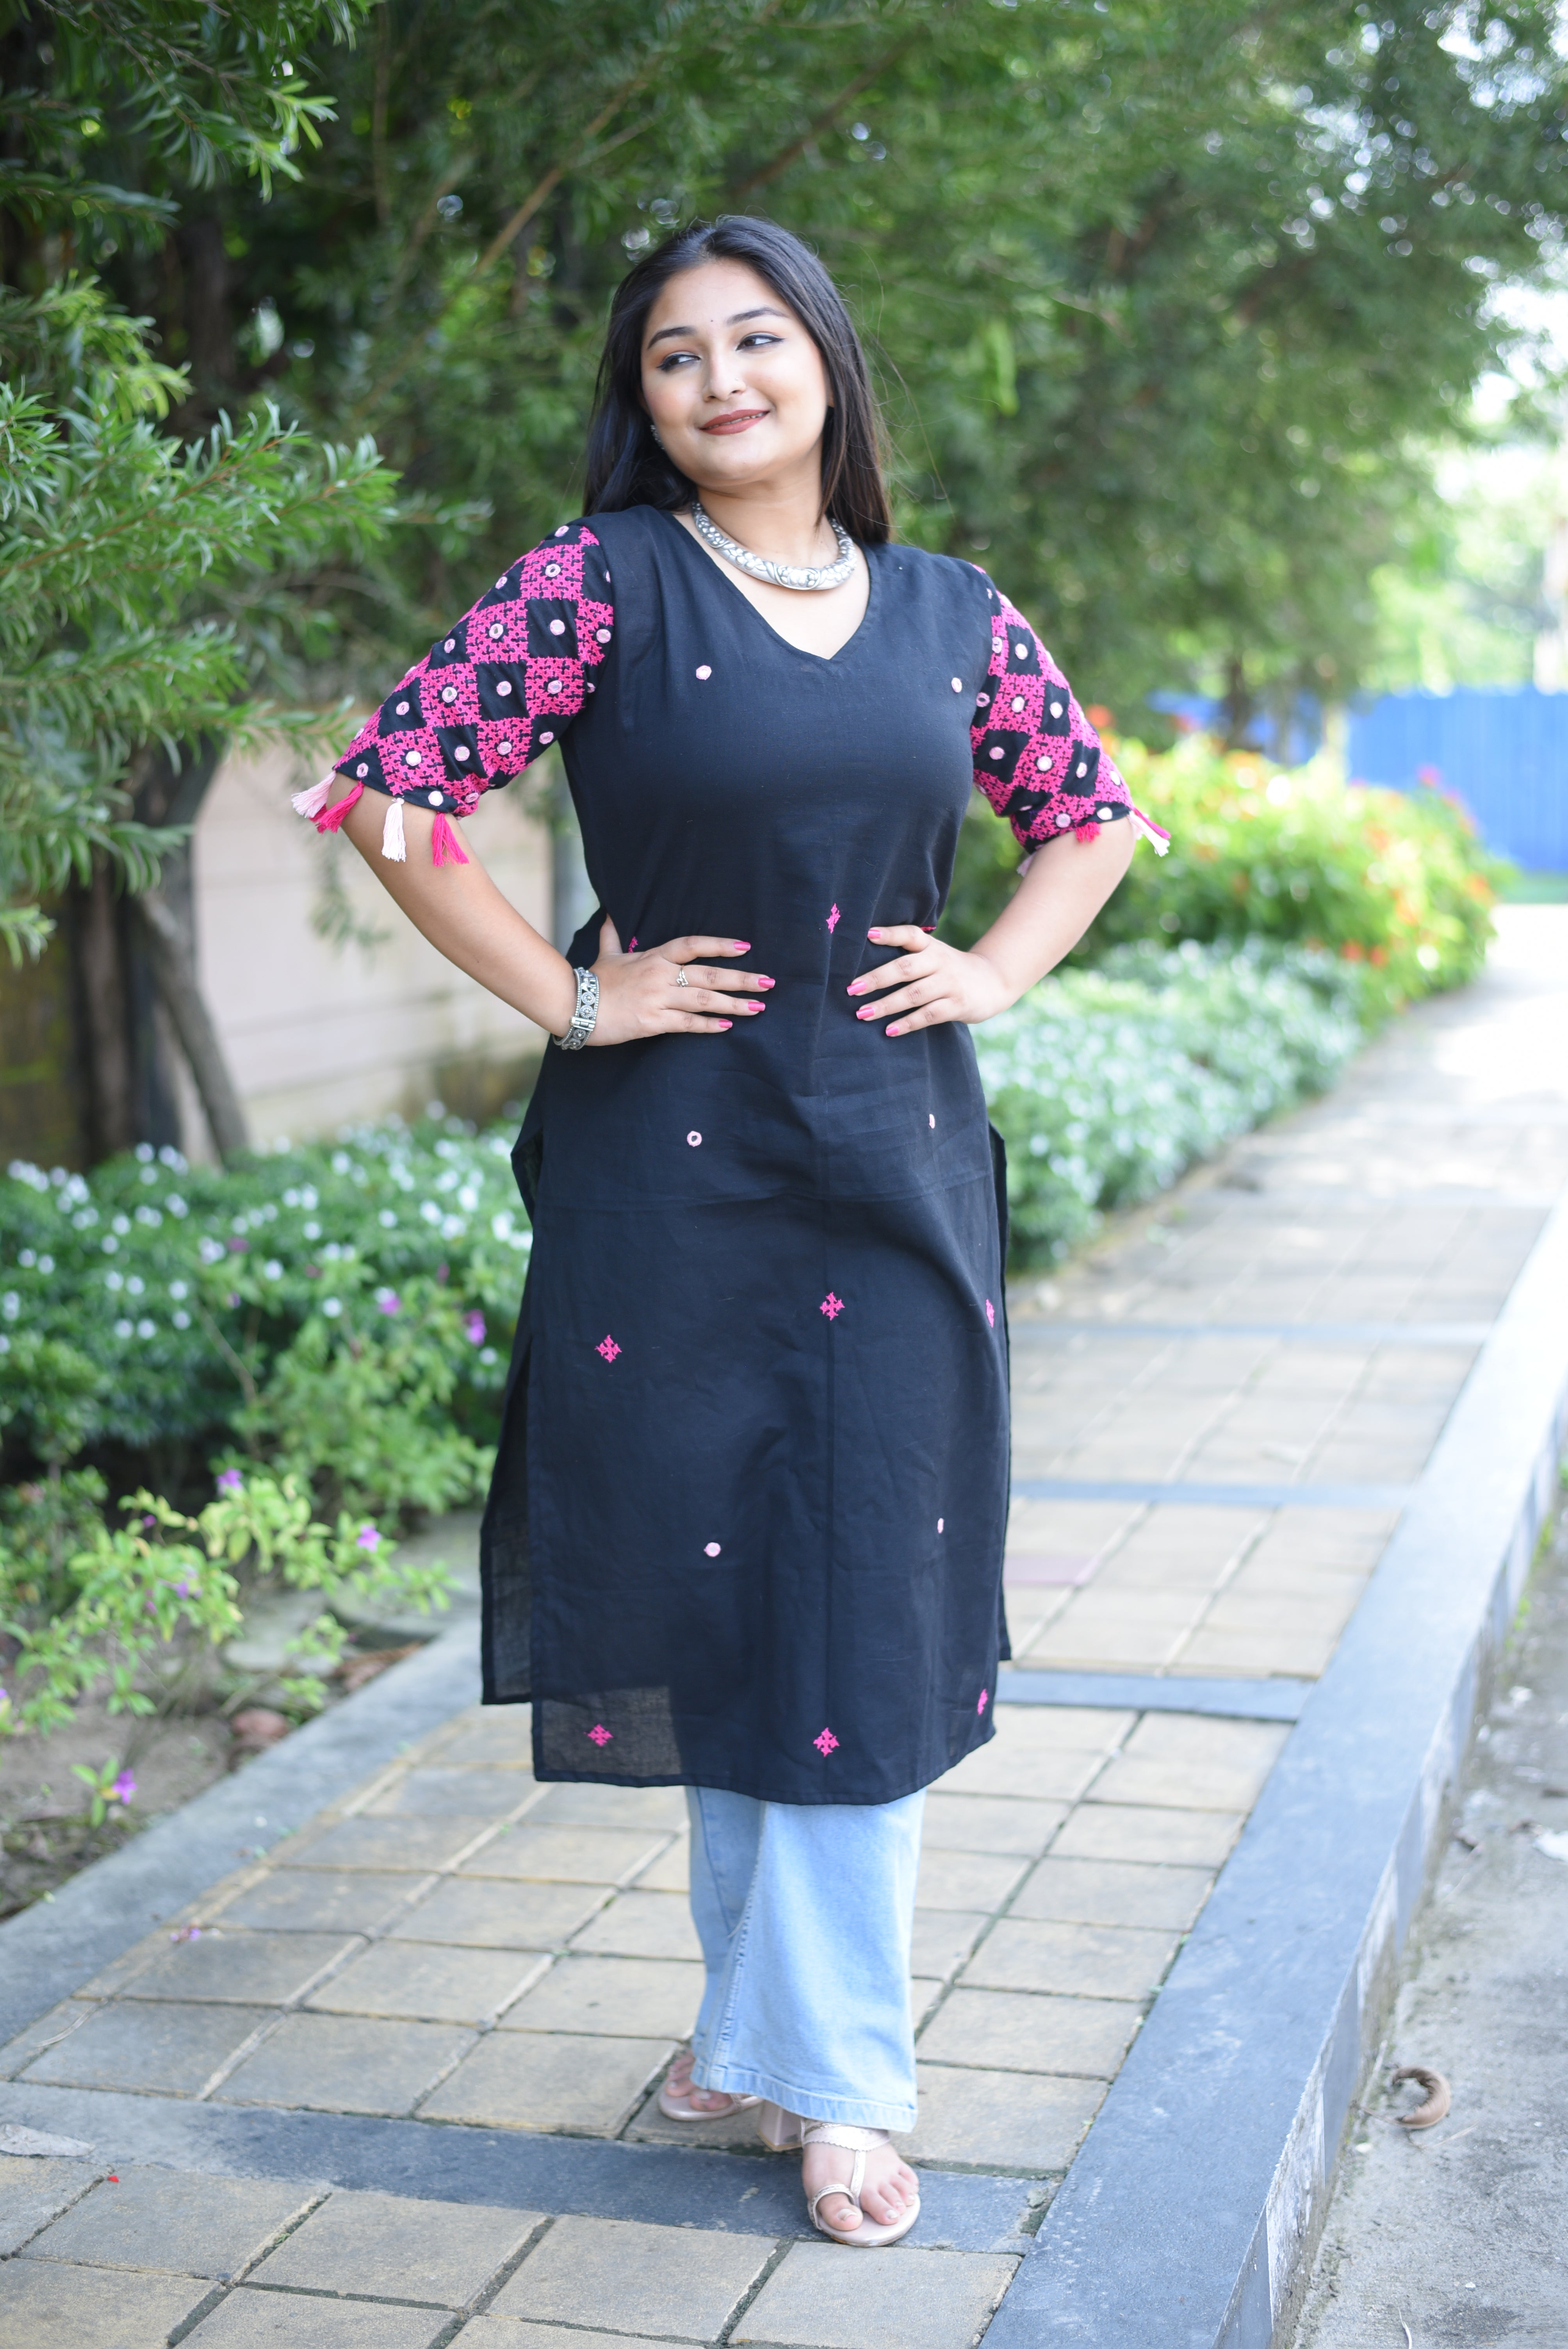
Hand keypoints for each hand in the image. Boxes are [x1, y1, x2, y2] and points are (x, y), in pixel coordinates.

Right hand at [587, 915, 771, 1045]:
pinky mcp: (652, 1022)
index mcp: (653, 957)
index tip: (745, 947)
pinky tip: (727, 1027)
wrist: (574, 1005)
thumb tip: (610, 915)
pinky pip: (686, 1024)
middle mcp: (660, 975)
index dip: (720, 945)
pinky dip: (708, 1025)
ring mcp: (657, 999)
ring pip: (704, 1000)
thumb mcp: (606, 954)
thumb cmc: (592, 981)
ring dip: (734, 1004)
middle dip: (742, 978)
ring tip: (758, 1008)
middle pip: (709, 975)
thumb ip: (613, 936)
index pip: (693, 946)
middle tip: (769, 982)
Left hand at [845, 926, 1013, 1036]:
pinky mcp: (957, 1005)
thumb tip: (866, 961)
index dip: (890, 934)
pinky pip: (928, 1015)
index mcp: (931, 946)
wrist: (994, 981)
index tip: (867, 935)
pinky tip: (889, 1031)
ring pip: (914, 995)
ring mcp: (950, 984)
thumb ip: (909, 955)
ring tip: (862, 1014)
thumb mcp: (934, 954)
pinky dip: (907, 1023)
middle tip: (851, 989)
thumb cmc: (950, 969)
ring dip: (886, 1005)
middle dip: (877, 979)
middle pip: (905, 968)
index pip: (910, 935)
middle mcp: (940, 961)